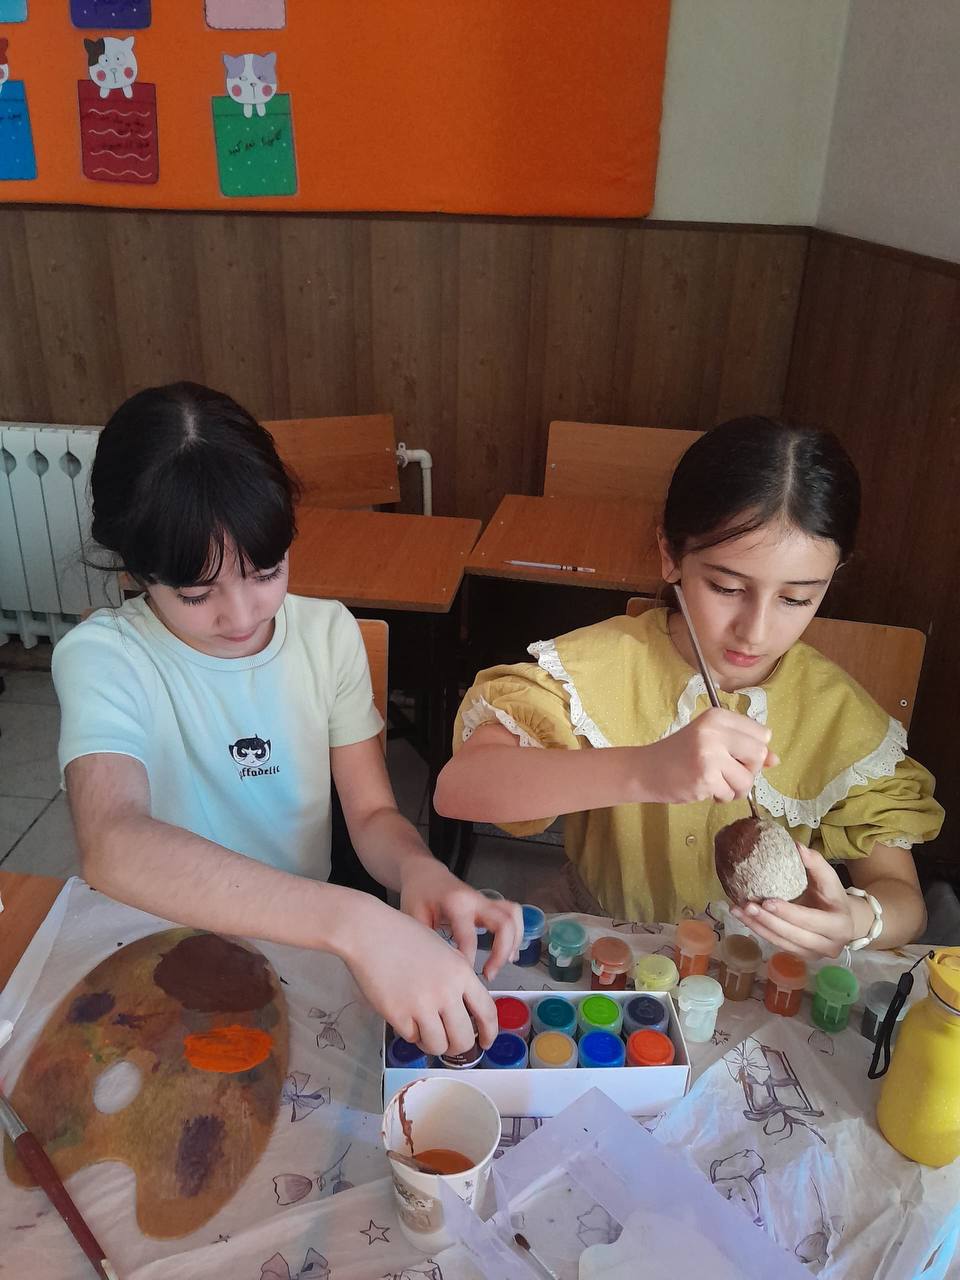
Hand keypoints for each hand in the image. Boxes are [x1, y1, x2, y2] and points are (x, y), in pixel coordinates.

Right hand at [341, 899, 498, 1055]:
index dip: (490, 1033)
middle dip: (458, 1047)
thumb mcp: (443, 950)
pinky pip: (412, 1038)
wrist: (370, 932)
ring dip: (432, 1043)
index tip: (486, 1042)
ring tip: (424, 1030)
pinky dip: (410, 1032)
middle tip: (449, 1043)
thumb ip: (457, 977)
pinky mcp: (398, 1014)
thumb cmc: (403, 936)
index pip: (487, 1012)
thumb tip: (465, 1007)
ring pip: (438, 1045)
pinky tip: (405, 1016)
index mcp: (461, 972)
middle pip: (463, 1038)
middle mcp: (446, 991)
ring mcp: (422, 1004)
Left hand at [399, 857, 523, 980]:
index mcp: (456, 904)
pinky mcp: (489, 903)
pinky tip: (509, 953)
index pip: (469, 938)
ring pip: (514, 916)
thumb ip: (427, 940)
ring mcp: (485, 900)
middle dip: (501, 953)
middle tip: (489, 974)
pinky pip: (512, 915)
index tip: (464, 979)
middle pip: (503, 923)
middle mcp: (475, 900)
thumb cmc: (418, 894)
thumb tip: (440, 968)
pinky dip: (516, 934)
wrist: (425, 873)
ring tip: (504, 964)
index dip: (468, 962)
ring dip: (514, 942)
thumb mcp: (414, 917)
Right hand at [636, 707, 778, 804]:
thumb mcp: (713, 742)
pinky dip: (721, 797)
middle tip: (728, 771)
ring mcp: (709, 754)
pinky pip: (731, 794)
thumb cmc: (681, 754)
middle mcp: (714, 731)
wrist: (646, 770)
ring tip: (715, 782)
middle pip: (759, 754)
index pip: (762, 734)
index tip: (735, 754)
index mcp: (718, 716)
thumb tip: (775, 760)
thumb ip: (744, 748)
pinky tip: (705, 788)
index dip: (753, 750)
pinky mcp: (705, 778)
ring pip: (747, 779)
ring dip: (735, 788)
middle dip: (749, 770)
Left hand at [731, 843, 855, 959]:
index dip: (789, 913)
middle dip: (768, 921)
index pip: (811, 920)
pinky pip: (777, 945)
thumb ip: (815, 863)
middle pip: (794, 935)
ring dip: (758, 927)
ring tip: (738, 910)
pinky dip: (759, 931)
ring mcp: (814, 955)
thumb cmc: (833, 897)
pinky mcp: (801, 957)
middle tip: (747, 906)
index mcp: (840, 926)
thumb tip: (796, 846)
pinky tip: (743, 918)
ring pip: (782, 943)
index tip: (767, 901)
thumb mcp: (829, 879)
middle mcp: (829, 946)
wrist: (843, 921)